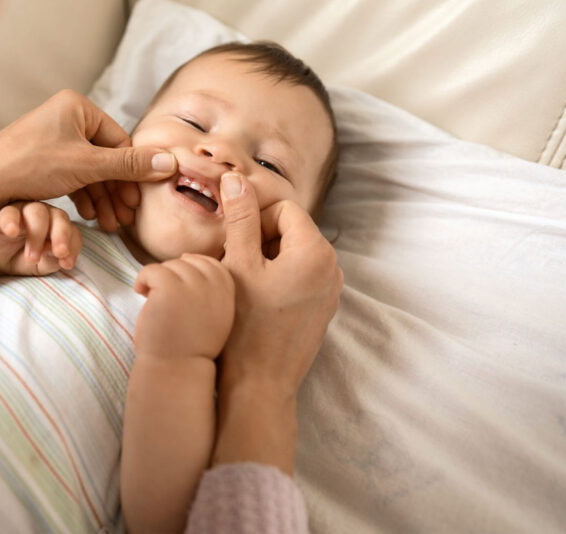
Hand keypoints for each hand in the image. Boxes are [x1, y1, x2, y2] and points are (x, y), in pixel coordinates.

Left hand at [0, 90, 177, 233]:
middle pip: (105, 157)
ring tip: (109, 224)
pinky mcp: (41, 158)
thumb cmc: (32, 166)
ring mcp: (51, 137)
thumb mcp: (87, 165)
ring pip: (89, 170)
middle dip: (116, 191)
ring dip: (102, 197)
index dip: (132, 174)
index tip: (138, 202)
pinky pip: (71, 175)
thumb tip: (170, 162)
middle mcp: (65, 116)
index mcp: (77, 106)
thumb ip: (130, 165)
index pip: (119, 141)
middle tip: (126, 218)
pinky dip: (83, 195)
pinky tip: (89, 216)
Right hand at [0, 201, 81, 275]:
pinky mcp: (4, 213)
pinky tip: (11, 232)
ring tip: (32, 257)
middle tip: (59, 253)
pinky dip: (11, 221)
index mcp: (58, 226)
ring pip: (37, 212)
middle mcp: (45, 215)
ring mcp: (24, 211)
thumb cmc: (24, 259)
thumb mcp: (43, 264)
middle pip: (59, 216)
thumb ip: (53, 258)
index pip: (72, 231)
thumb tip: (59, 253)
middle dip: (61, 236)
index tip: (67, 264)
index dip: (73, 246)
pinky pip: (9, 213)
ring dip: (37, 235)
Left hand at [132, 254, 234, 360]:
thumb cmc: (188, 347)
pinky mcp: (171, 287)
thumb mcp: (212, 315)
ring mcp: (193, 285)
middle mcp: (214, 287)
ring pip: (171, 265)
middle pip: (189, 262)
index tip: (177, 288)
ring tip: (152, 299)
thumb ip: (208, 288)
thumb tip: (188, 256)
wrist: (175, 369)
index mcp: (226, 294)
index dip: (191, 270)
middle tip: (162, 297)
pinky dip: (143, 279)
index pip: (212, 264)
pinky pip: (152, 269)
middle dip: (173, 276)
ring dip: (158, 279)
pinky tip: (140, 293)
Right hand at [208, 172, 341, 474]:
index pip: (283, 210)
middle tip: (233, 264)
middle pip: (290, 231)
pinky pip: (298, 279)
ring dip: (264, 260)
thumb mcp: (237, 265)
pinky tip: (253, 301)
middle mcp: (332, 270)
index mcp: (316, 252)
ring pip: (291, 255)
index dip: (253, 219)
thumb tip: (236, 178)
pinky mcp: (321, 312)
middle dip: (258, 239)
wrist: (259, 386)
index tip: (233, 244)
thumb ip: (240, 218)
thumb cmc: (245, 326)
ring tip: (240, 284)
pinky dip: (274, 280)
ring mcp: (330, 293)